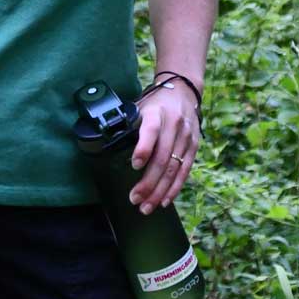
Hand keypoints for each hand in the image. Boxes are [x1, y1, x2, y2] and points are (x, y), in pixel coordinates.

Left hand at [129, 79, 199, 213]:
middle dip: (148, 182)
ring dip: (160, 191)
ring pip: (173, 168)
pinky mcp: (194, 146)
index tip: (134, 165)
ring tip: (146, 207)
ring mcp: (186, 136)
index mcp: (156, 113)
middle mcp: (174, 124)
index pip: (151, 131)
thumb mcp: (139, 108)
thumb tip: (105, 147)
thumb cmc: (155, 104)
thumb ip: (128, 126)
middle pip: (162, 157)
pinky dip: (174, 188)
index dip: (144, 148)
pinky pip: (185, 171)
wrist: (183, 91)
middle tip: (134, 199)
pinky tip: (164, 201)